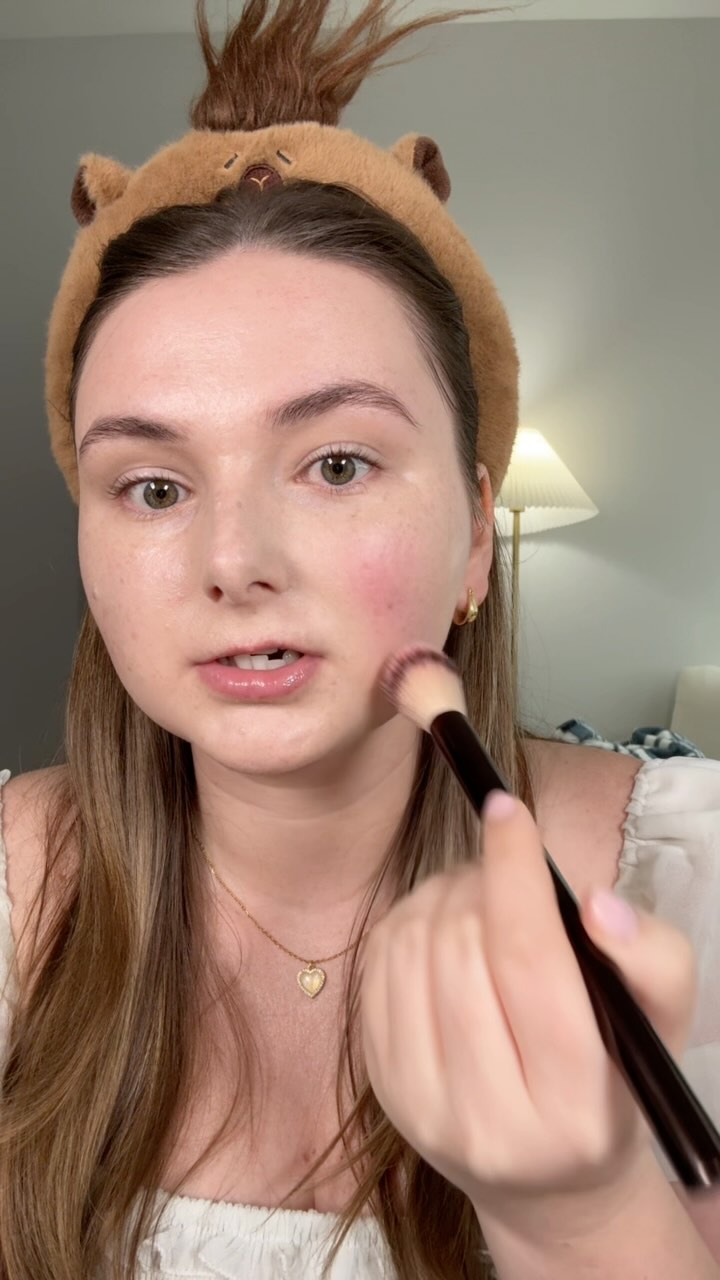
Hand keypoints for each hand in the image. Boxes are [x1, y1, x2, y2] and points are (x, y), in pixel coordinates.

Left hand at [359, 789, 696, 1239]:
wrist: (549, 1181)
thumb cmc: (614, 1079)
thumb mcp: (659, 1022)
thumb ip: (650, 959)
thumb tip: (594, 902)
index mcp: (574, 1107)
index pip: (528, 960)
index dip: (515, 870)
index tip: (509, 808)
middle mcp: (488, 1121)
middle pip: (462, 949)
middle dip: (482, 880)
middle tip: (508, 869)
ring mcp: (421, 1110)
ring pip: (410, 951)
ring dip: (442, 896)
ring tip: (480, 898)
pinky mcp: (380, 1089)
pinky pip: (376, 970)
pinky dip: (407, 924)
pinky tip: (442, 928)